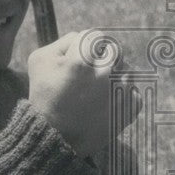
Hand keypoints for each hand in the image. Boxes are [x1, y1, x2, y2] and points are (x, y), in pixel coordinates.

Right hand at [27, 30, 141, 156]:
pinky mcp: (130, 108)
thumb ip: (65, 41)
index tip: (80, 61)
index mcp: (82, 59)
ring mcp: (121, 91)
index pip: (96, 36)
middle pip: (114, 51)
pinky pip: (134, 90)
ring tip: (96, 92)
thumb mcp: (40, 60)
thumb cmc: (44, 96)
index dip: (86, 47)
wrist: (55, 138)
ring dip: (114, 77)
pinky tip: (105, 103)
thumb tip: (84, 38)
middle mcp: (106, 73)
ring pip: (126, 70)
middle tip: (89, 76)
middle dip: (102, 60)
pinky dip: (122, 95)